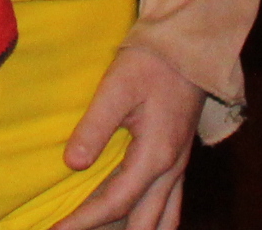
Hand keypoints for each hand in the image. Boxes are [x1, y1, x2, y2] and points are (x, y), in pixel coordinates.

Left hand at [46, 47, 201, 229]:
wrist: (189, 49)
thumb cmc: (151, 64)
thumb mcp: (116, 88)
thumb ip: (94, 128)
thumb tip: (72, 164)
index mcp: (155, 156)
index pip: (115, 203)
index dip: (85, 221)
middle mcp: (171, 170)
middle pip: (143, 223)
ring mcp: (178, 167)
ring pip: (164, 220)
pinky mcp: (179, 159)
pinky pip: (170, 205)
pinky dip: (152, 220)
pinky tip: (133, 220)